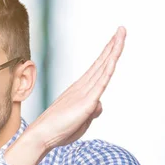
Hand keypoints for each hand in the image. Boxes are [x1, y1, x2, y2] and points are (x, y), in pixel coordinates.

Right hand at [28, 26, 126, 149]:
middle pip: (102, 63)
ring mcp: (84, 92)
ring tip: (121, 33)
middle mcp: (82, 87)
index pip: (98, 69)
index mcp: (81, 91)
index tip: (115, 41)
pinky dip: (108, 69)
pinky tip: (114, 57)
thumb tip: (99, 104)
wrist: (42, 136)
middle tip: (122, 29)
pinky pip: (100, 82)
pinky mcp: (86, 102)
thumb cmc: (60, 130)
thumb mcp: (82, 121)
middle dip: (113, 45)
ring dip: (113, 50)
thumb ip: (91, 110)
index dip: (107, 54)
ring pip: (103, 67)